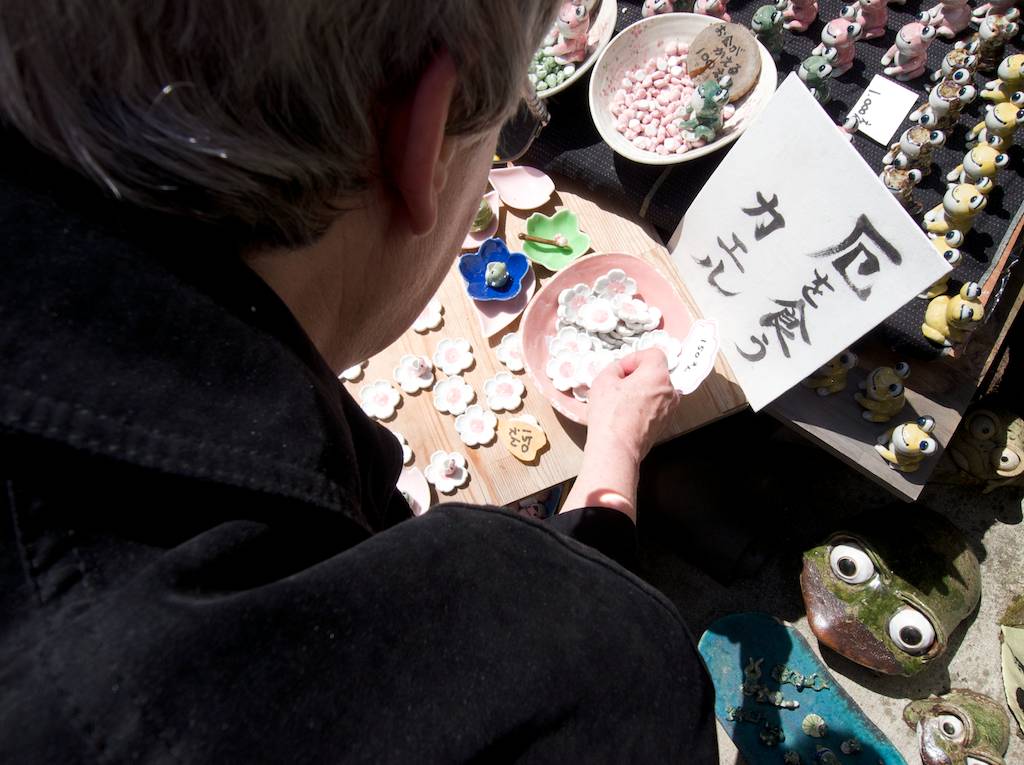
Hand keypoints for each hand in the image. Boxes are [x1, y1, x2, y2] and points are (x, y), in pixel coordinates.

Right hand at [585, 349, 678, 463]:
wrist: (617, 447)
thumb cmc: (611, 416)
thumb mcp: (603, 380)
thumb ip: (615, 368)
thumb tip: (619, 370)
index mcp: (658, 375)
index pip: (652, 354)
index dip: (634, 358)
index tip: (622, 369)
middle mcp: (669, 391)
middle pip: (655, 373)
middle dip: (636, 376)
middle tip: (618, 384)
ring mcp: (669, 409)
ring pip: (655, 391)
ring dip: (639, 392)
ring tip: (619, 401)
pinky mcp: (664, 423)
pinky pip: (655, 407)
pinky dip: (642, 406)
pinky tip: (625, 413)